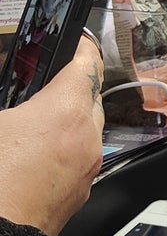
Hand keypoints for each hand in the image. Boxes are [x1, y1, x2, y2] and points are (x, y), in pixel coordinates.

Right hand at [0, 36, 103, 235]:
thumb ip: (9, 105)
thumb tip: (11, 109)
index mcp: (65, 112)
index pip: (86, 64)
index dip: (82, 49)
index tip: (78, 42)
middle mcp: (86, 138)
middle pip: (90, 99)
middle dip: (70, 92)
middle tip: (42, 91)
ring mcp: (88, 168)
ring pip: (87, 133)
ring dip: (67, 125)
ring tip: (31, 131)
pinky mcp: (81, 193)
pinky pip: (81, 161)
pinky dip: (65, 153)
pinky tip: (34, 161)